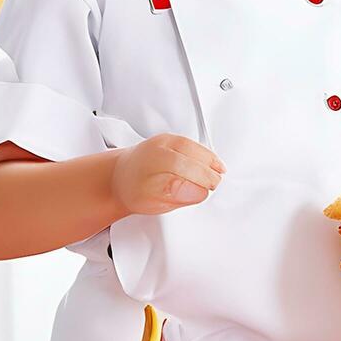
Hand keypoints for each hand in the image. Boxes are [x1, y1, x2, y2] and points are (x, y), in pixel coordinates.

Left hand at [111, 133, 225, 214]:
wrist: (122, 175)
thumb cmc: (135, 191)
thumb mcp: (153, 203)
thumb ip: (177, 196)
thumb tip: (199, 191)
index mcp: (148, 167)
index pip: (178, 170)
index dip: (199, 179)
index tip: (208, 190)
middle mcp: (154, 150)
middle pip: (188, 155)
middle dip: (206, 170)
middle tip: (216, 184)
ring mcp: (162, 141)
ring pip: (191, 146)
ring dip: (209, 159)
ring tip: (219, 172)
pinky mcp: (169, 137)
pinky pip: (191, 143)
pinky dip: (204, 152)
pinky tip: (211, 162)